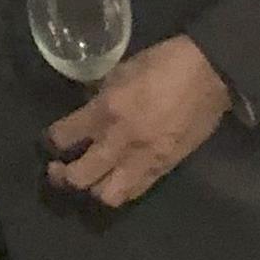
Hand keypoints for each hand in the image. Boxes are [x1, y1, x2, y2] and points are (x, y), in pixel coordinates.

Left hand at [43, 34, 231, 206]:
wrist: (209, 75)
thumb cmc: (162, 64)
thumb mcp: (120, 70)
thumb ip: (98, 93)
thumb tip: (84, 105)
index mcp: (105, 111)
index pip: (63, 137)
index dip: (51, 141)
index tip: (50, 140)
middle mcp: (119, 141)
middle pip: (78, 177)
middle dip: (61, 177)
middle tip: (57, 170)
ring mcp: (143, 159)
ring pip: (107, 195)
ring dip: (92, 190)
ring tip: (87, 180)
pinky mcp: (164, 169)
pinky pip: (135, 191)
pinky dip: (119, 189)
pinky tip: (114, 179)